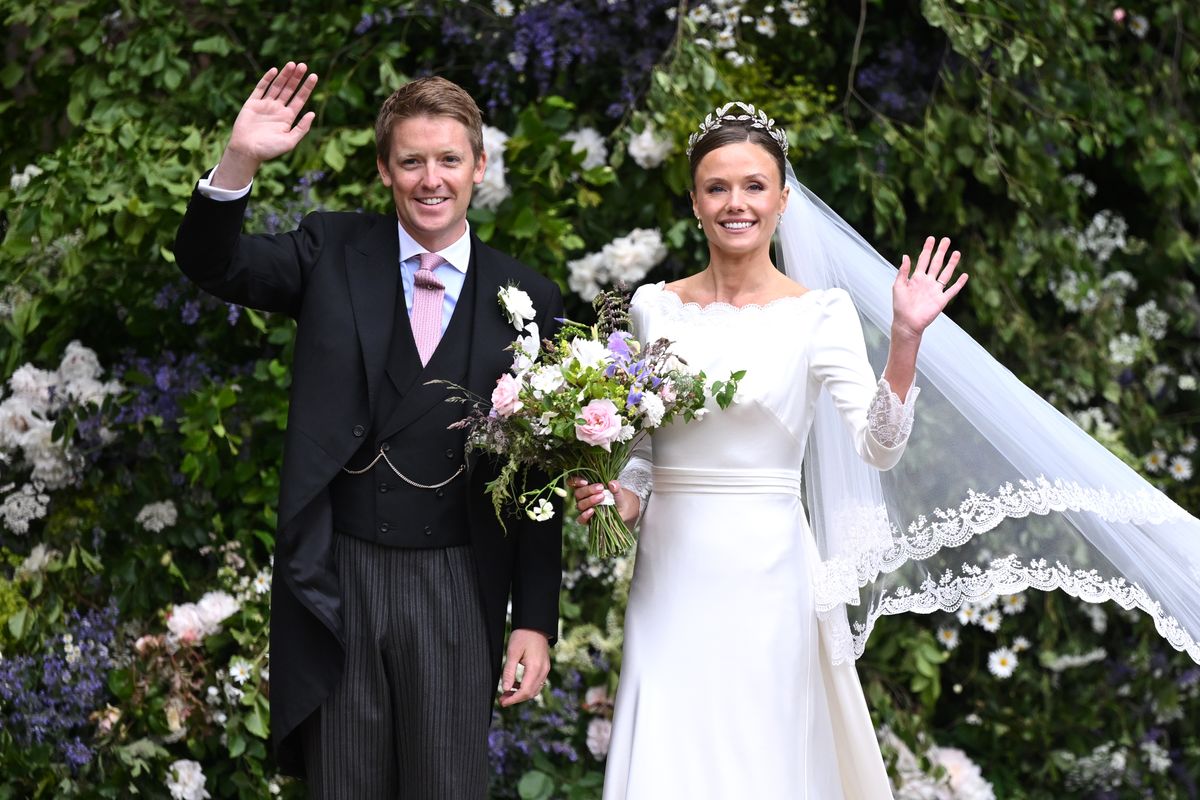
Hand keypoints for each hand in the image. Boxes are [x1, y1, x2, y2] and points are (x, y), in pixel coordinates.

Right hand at [212, 62, 318, 188]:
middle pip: (289, 90)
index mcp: (288, 118)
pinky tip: (275, 71)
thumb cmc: (269, 150)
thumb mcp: (290, 141)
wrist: (247, 151)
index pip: (300, 99)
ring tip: (293, 64)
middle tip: (304, 65)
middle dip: (296, 78)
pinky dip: (267, 79)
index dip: (307, 87)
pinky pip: (260, 88)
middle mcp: (277, 109)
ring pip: (277, 86)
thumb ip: (301, 128)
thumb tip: (312, 113)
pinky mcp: (252, 103)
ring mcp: (265, 105)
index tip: (314, 76)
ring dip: (285, 75)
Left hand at [498, 628, 549, 706]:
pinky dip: (527, 688)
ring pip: (535, 690)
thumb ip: (509, 672)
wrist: (535, 625)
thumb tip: (504, 689)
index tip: (502, 702)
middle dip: (516, 699)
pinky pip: (537, 683)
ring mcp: (545, 670)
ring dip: (521, 694)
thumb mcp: (512, 652)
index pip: (525, 691)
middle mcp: (543, 671)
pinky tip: (516, 685)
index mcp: (535, 667)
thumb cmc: (523, 636)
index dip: (513, 699)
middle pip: (531, 693)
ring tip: (507, 693)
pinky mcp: (544, 668)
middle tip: (502, 699)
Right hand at [570, 477, 639, 524]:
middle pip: (578, 493)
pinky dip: (585, 515)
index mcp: (585, 486)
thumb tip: (612, 484)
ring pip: (579, 505)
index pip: (573, 482)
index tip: (585, 481)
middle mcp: (583, 497)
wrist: (623, 509)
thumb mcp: (618, 490)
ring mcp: (584, 508)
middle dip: (588, 490)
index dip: (576, 481)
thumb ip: (616, 487)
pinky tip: (592, 511)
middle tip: (601, 488)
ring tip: (601, 498)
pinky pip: (580, 519)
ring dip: (589, 501)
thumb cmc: (617, 496)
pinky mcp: (587, 519)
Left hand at [892, 236, 966, 339]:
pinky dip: (959, 283)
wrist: (907, 322)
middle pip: (936, 263)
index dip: (927, 249)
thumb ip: (903, 271)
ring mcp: (935, 290)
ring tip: (957, 252)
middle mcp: (927, 282)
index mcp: (916, 278)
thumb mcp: (898, 286)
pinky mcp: (941, 300)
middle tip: (946, 240)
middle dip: (941, 251)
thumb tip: (905, 256)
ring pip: (946, 274)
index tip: (931, 238)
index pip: (923, 260)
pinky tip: (964, 275)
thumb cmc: (900, 306)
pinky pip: (952, 290)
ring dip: (952, 264)